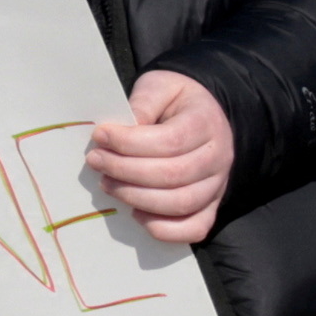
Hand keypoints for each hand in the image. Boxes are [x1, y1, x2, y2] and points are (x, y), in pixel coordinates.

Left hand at [82, 66, 235, 246]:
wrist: (206, 115)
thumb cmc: (177, 102)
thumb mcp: (161, 86)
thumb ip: (144, 102)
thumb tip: (124, 127)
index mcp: (206, 123)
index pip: (170, 141)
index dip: (130, 143)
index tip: (100, 136)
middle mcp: (218, 157)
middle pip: (172, 175)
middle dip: (125, 171)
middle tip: (96, 161)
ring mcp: (217, 186)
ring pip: (180, 203)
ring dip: (136, 198)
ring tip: (107, 184)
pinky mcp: (211, 207)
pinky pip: (194, 229)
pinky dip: (163, 228)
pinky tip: (136, 213)